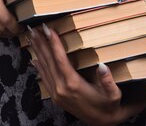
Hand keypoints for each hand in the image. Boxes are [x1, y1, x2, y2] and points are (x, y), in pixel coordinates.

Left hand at [29, 25, 145, 125]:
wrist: (103, 122)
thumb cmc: (109, 105)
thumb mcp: (113, 94)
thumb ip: (108, 81)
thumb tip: (102, 66)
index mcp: (73, 85)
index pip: (60, 60)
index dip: (53, 44)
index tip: (48, 29)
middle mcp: (61, 89)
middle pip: (48, 62)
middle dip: (41, 44)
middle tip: (34, 29)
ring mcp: (57, 94)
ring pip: (44, 69)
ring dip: (38, 52)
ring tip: (32, 38)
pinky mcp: (56, 97)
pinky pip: (44, 79)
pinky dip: (39, 67)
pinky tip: (34, 59)